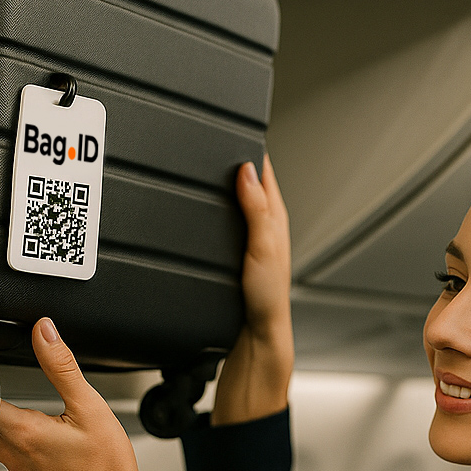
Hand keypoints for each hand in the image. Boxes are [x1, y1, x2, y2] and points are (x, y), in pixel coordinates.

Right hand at [211, 155, 294, 424]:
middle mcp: (262, 229)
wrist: (255, 342)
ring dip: (219, 188)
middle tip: (209, 141)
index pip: (263, 172)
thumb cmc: (265, 303)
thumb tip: (247, 170)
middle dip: (230, 163)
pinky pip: (221, 226)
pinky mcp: (232, 261)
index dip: (250, 149)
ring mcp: (246, 244)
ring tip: (201, 169)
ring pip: (232, 205)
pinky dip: (211, 214)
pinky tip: (196, 217)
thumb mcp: (261, 248)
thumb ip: (255, 208)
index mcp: (275, 220)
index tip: (234, 128)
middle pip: (246, 184)